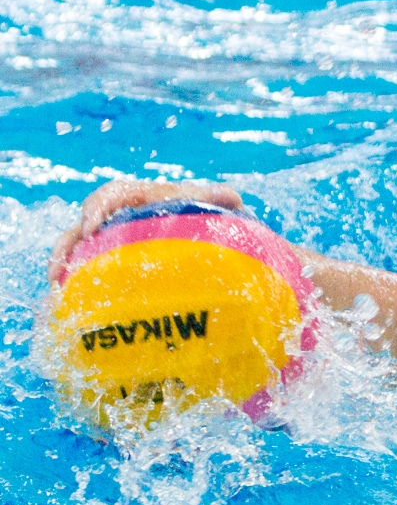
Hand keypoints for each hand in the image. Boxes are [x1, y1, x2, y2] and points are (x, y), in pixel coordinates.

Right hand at [48, 179, 243, 285]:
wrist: (207, 231)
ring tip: (56, 296)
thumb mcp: (213, 205)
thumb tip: (232, 197)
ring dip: (63, 270)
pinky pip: (87, 273)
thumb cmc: (207, 213)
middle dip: (65, 248)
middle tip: (56, 275)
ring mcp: (113, 242)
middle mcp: (120, 218)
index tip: (89, 226)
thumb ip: (219, 199)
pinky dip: (76, 287)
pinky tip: (71, 310)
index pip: (112, 194)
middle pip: (82, 228)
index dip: (96, 207)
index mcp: (141, 197)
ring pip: (77, 251)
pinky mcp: (112, 264)